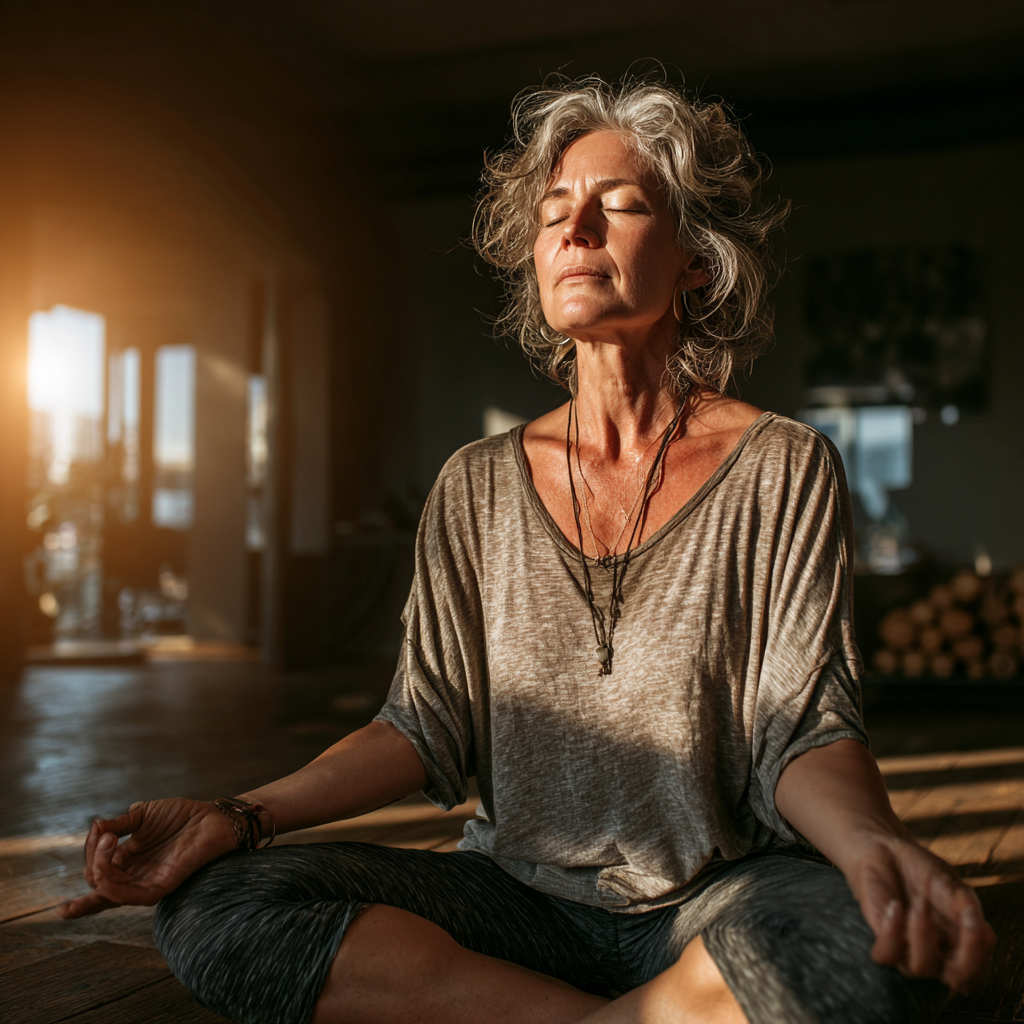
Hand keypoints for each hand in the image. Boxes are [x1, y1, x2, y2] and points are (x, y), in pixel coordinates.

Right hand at [58, 798, 237, 918]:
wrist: (211, 815)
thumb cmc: (180, 815)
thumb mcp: (142, 815)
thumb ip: (118, 824)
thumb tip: (95, 827)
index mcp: (128, 861)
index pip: (95, 872)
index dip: (88, 854)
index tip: (97, 828)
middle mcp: (134, 876)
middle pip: (97, 888)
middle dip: (88, 870)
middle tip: (102, 839)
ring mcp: (147, 883)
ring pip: (108, 893)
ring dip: (98, 870)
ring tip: (107, 842)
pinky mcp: (161, 887)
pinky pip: (130, 898)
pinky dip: (111, 888)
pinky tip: (106, 867)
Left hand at [848, 835, 995, 992]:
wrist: (886, 853)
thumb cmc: (923, 872)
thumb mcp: (949, 883)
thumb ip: (963, 905)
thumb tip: (981, 929)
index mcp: (961, 945)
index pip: (977, 965)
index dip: (977, 948)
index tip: (970, 914)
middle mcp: (938, 955)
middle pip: (957, 979)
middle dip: (960, 955)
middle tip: (958, 917)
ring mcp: (909, 952)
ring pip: (920, 967)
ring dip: (923, 932)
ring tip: (920, 900)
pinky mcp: (883, 942)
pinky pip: (886, 955)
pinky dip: (892, 931)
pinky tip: (894, 905)